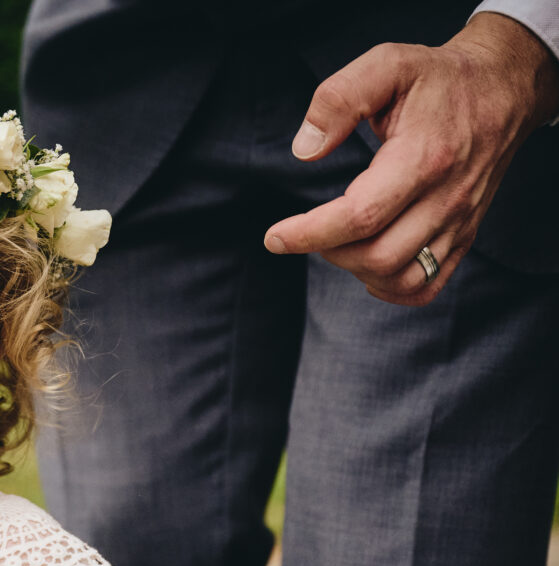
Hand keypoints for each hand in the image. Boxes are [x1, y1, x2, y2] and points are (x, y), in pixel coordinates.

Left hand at [262, 12, 558, 305]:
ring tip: (337, 241)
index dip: (310, 233)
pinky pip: (428, 285)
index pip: (361, 216)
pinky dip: (391, 287)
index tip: (275, 237)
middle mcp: (447, 196)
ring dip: (357, 270)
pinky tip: (367, 266)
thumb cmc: (438, 79)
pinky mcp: (465, 233)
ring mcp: (459, 219)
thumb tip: (304, 148)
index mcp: (424, 156)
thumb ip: (339, 99)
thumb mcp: (388, 64)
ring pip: (403, 277)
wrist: (502, 89)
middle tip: (307, 230)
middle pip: (379, 255)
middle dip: (328, 251)